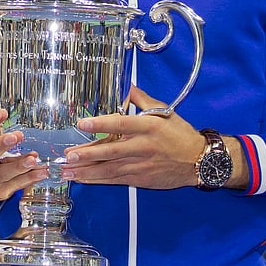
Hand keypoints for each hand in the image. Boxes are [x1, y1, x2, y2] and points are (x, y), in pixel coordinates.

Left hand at [61, 86, 204, 189]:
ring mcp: (141, 165)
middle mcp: (143, 146)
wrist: (199, 161)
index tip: (82, 124)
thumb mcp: (164, 110)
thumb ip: (141, 98)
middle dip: (87, 154)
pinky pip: (115, 180)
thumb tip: (125, 85)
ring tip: (67, 170)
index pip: (121, 124)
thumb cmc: (180, 134)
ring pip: (110, 169)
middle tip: (68, 155)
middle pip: (111, 151)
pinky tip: (83, 179)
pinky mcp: (140, 179)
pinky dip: (98, 180)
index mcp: (148, 126)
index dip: (100, 124)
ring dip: (87, 171)